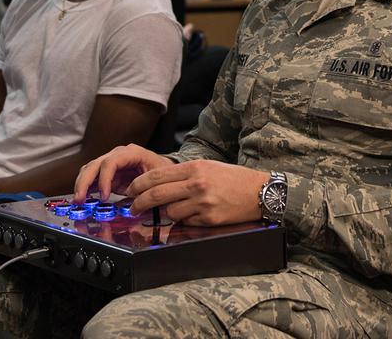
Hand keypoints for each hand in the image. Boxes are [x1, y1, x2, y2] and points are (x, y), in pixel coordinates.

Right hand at [73, 143, 173, 202]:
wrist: (165, 170)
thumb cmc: (163, 172)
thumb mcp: (158, 179)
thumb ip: (145, 188)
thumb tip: (134, 200)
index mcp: (132, 153)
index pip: (111, 162)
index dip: (104, 179)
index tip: (104, 196)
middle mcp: (118, 154)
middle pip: (95, 164)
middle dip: (84, 182)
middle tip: (80, 199)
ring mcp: (111, 162)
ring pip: (89, 169)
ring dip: (81, 184)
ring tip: (78, 200)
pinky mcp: (107, 172)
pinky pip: (92, 177)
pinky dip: (85, 187)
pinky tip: (82, 198)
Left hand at [126, 160, 269, 225]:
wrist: (260, 192)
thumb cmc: (234, 179)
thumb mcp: (208, 167)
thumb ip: (185, 175)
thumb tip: (159, 184)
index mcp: (195, 168)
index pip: (156, 175)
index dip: (139, 184)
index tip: (131, 190)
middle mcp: (197, 184)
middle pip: (156, 194)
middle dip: (140, 202)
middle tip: (133, 208)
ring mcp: (203, 202)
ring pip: (169, 211)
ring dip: (165, 214)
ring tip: (168, 212)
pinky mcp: (209, 218)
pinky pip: (186, 222)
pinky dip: (183, 221)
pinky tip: (190, 216)